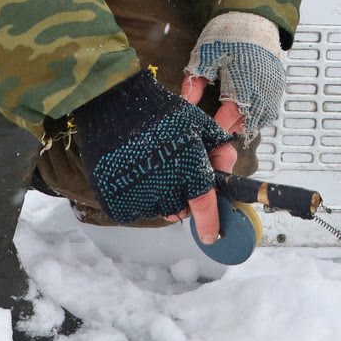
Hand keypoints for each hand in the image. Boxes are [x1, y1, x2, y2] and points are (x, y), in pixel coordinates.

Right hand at [74, 72, 235, 236]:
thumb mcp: (197, 122)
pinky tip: (133, 173)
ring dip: (156, 195)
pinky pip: (133, 209)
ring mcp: (138, 194)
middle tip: (171, 171)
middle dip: (180, 195)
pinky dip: (135, 197)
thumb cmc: (161, 111)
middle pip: (179, 207)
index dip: (209, 223)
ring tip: (148, 165)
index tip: (212, 236)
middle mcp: (165, 185)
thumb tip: (226, 169)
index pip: (203, 204)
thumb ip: (217, 148)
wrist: (113, 104)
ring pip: (155, 208)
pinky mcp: (116, 199)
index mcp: (189, 166)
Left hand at [183, 12, 286, 138]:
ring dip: (244, 122)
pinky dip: (258, 114)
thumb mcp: (204, 56)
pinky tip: (245, 111)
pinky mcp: (279, 84)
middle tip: (214, 128)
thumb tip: (184, 104)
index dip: (216, 128)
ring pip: (260, 119)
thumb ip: (194, 83)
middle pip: (245, 122)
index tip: (205, 132)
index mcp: (241, 84)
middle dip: (229, 127)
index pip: (228, 118)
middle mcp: (261, 90)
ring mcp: (273, 88)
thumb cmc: (228, 34)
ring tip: (229, 121)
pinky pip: (270, 109)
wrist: (253, 16)